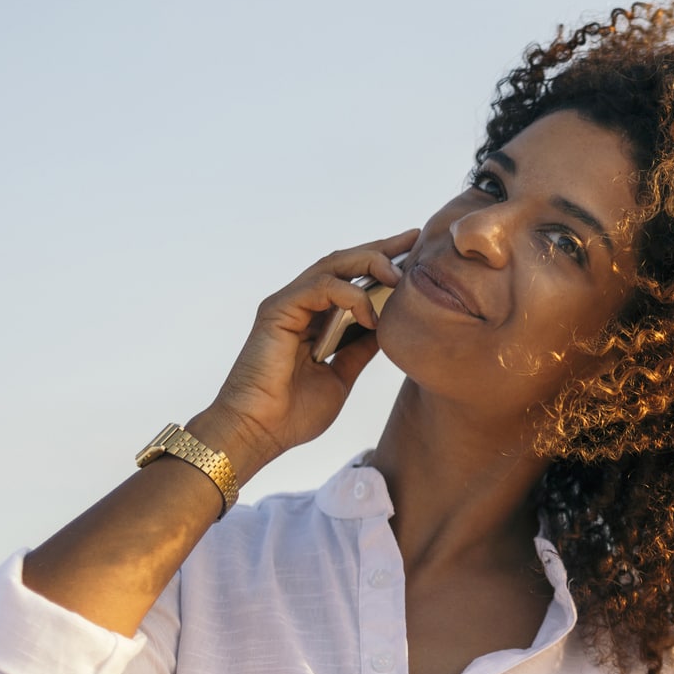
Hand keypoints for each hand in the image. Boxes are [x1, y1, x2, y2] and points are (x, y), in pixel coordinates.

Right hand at [193, 229, 419, 479]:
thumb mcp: (342, 375)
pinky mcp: (277, 310)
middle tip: (412, 240)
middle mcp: (300, 305)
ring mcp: (288, 304)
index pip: (351, 278)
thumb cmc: (293, 412)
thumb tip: (388, 327)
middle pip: (343, 262)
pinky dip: (350, 296)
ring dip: (370, 264)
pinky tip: (371, 315)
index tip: (414, 254)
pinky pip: (320, 288)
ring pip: (333, 266)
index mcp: (314, 318)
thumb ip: (360, 348)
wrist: (259, 433)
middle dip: (380, 249)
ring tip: (399, 275)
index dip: (381, 262)